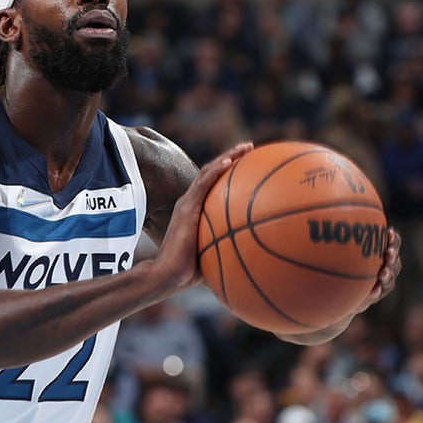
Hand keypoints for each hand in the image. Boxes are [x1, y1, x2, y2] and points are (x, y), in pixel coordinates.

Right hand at [149, 143, 251, 295]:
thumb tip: (254, 256)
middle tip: (249, 148)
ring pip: (208, 172)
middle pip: (211, 172)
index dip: (228, 171)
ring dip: (227, 157)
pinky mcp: (186, 208)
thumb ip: (228, 248)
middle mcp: (190, 202)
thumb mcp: (214, 255)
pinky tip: (229, 162)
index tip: (247, 163)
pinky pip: (203, 184)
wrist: (169, 274)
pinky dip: (216, 170)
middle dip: (231, 157)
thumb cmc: (189, 272)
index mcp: (194, 211)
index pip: (212, 185)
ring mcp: (187, 203)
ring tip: (245, 147)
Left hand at [352, 227, 401, 313]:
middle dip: (393, 255)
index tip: (389, 233)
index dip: (394, 239)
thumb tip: (333, 210)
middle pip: (395, 261)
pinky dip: (376, 292)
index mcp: (382, 253)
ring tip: (383, 272)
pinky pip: (378, 294)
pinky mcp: (376, 295)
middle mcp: (386, 267)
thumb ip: (346, 234)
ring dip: (388, 274)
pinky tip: (372, 291)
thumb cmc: (347, 263)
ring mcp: (382, 282)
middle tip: (388, 253)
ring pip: (391, 279)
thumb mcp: (347, 248)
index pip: (393, 243)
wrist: (344, 290)